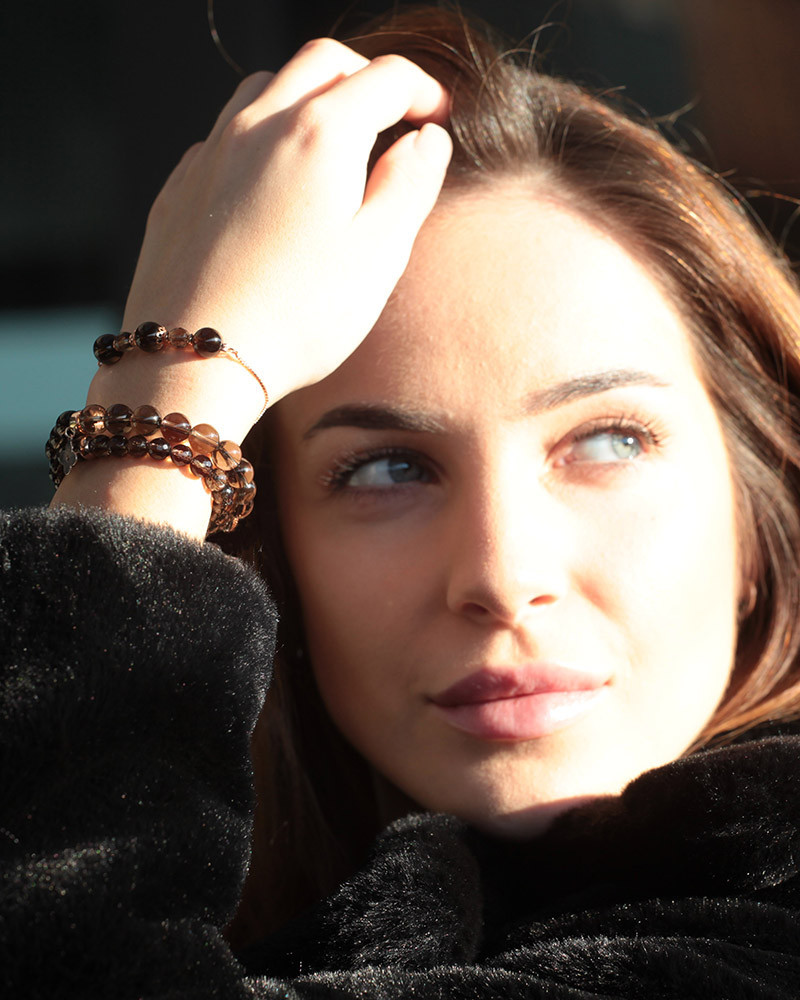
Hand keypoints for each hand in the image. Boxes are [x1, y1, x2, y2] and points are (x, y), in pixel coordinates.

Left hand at [122, 38, 451, 416]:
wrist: (195, 359)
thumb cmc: (297, 316)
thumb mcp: (379, 255)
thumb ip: (410, 186)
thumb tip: (428, 140)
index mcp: (321, 134)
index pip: (385, 78)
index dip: (424, 90)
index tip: (440, 116)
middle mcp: (260, 124)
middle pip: (322, 62)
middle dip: (367, 75)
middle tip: (395, 111)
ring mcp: (212, 152)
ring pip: (266, 86)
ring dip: (310, 95)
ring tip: (333, 140)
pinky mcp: (180, 186)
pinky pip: (226, 133)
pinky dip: (263, 134)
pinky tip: (274, 180)